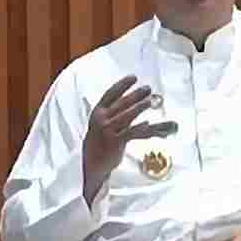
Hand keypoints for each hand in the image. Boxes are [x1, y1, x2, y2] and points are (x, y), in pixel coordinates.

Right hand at [82, 75, 175, 203]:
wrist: (91, 163)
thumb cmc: (99, 142)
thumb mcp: (102, 124)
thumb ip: (116, 114)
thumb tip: (136, 104)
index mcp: (97, 112)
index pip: (110, 93)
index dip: (122, 84)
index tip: (133, 77)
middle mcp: (101, 119)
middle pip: (121, 103)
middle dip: (136, 95)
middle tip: (148, 89)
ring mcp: (108, 130)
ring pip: (127, 116)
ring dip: (139, 107)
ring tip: (149, 102)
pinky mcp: (115, 142)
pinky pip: (131, 133)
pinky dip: (141, 128)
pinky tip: (149, 124)